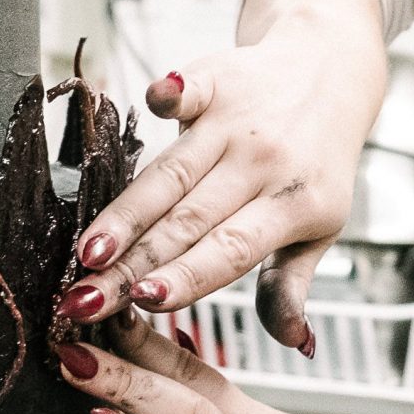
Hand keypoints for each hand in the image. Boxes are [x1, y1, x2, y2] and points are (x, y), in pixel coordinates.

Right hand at [65, 0, 386, 347]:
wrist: (330, 69)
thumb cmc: (315, 162)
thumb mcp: (320, 227)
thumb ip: (291, 283)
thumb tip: (295, 344)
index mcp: (295, 206)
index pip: (231, 250)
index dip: (187, 276)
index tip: (144, 303)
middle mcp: (264, 163)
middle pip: (188, 219)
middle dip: (132, 264)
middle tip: (84, 297)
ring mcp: (238, 121)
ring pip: (172, 172)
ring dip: (128, 209)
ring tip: (87, 248)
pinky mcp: (217, 79)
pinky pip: (190, 89)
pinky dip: (172, 93)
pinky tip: (153, 101)